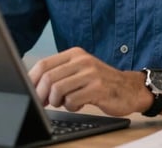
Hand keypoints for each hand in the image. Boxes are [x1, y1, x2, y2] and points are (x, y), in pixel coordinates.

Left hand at [27, 47, 149, 115]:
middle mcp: (82, 60)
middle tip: (43, 103)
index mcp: (75, 54)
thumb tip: (34, 86)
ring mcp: (91, 74)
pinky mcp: (98, 88)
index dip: (32, 81)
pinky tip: (78, 105)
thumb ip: (60, 74)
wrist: (130, 88)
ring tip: (64, 103)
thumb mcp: (80, 71)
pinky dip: (71, 107)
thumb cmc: (100, 82)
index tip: (30, 92)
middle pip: (48, 78)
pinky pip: (72, 100)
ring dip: (56, 101)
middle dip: (41, 94)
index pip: (44, 64)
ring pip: (58, 89)